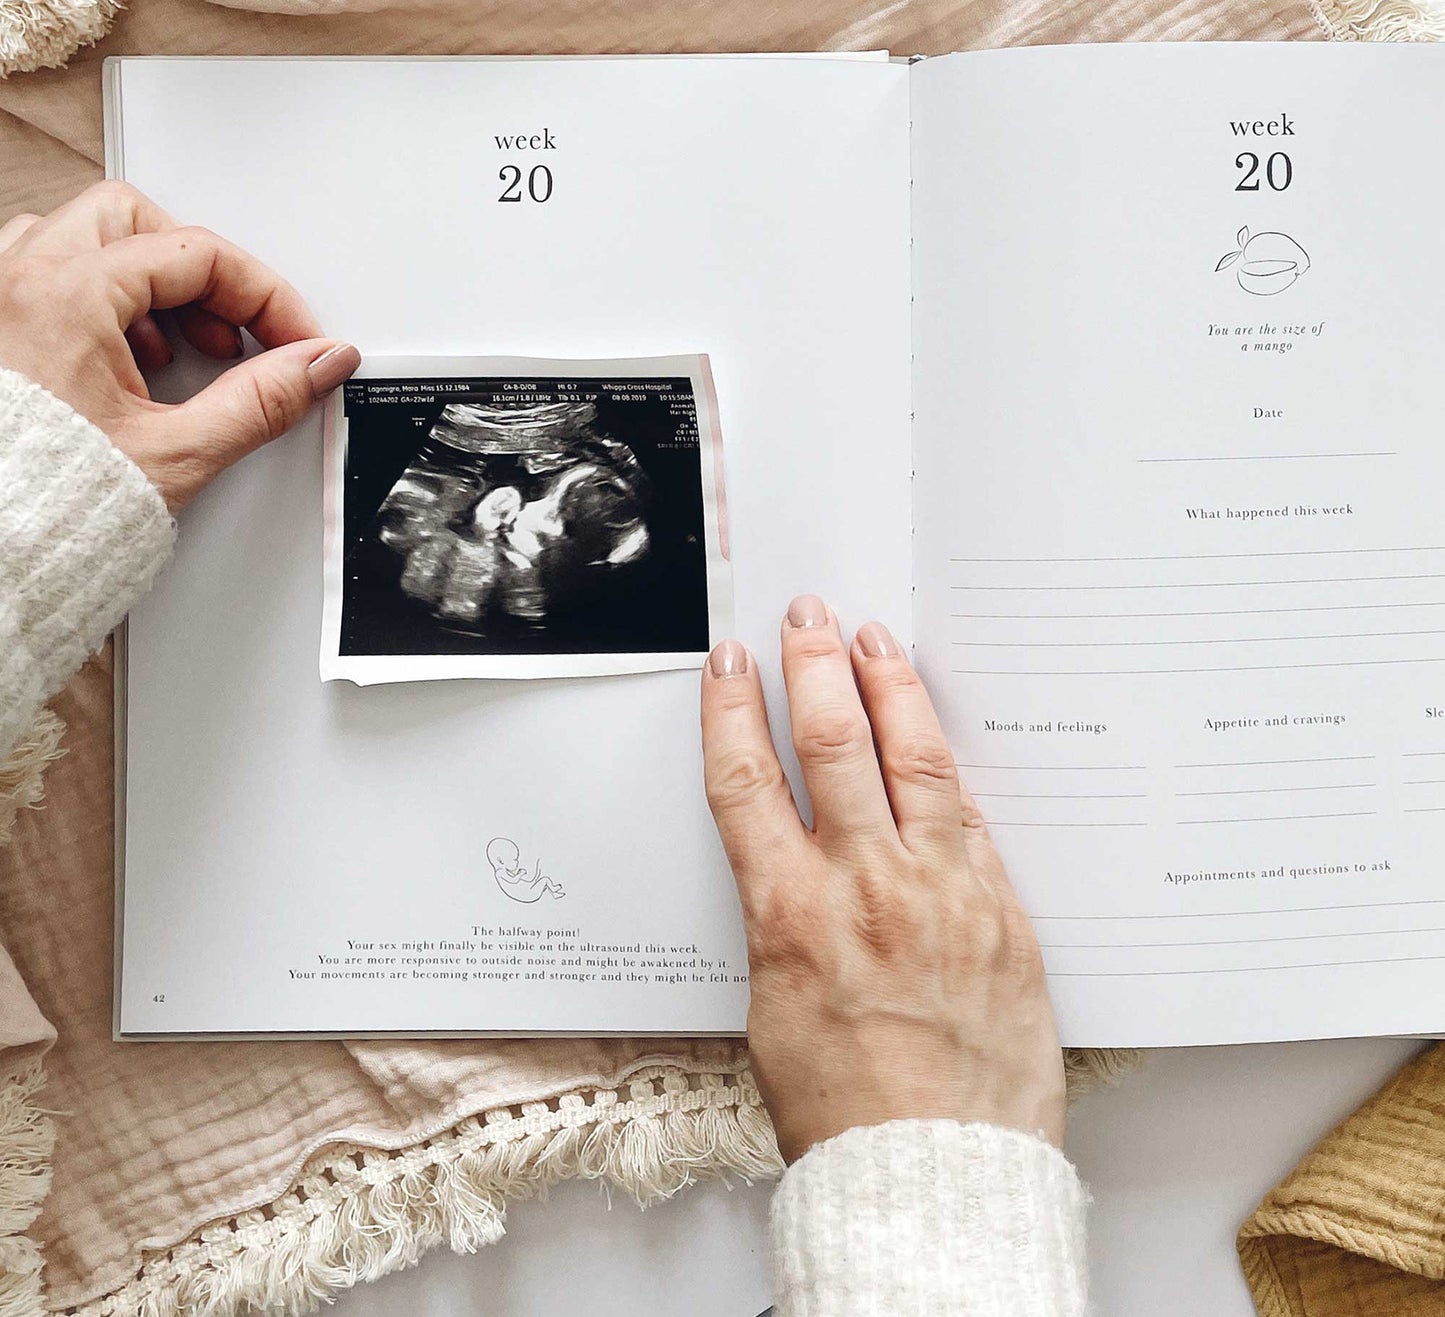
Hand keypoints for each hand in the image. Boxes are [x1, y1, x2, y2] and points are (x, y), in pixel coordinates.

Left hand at [0, 181, 358, 509]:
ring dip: (144, 281)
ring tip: (177, 347)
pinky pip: (45, 275)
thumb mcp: (175, 454)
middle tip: (235, 330)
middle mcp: (19, 283)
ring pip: (84, 239)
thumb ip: (260, 401)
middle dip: (200, 272)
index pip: (197, 255)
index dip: (265, 296)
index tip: (295, 339)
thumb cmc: (41, 506)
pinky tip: (125, 356)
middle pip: (136, 222)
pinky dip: (96, 299)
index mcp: (64, 297)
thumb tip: (315, 365)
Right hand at [700, 596, 1064, 1162]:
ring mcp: (942, 890)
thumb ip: (784, 915)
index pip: (747, 780)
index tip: (730, 662)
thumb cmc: (844, 1111)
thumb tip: (795, 861)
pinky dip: (947, 768)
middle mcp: (865, 887)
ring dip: (890, 689)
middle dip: (814, 668)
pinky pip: (972, 817)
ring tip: (874, 640)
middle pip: (833, 745)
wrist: (937, 1173)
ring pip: (914, 760)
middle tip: (807, 617)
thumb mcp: (774, 1005)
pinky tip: (934, 734)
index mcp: (790, 914)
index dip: (733, 709)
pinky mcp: (1001, 909)